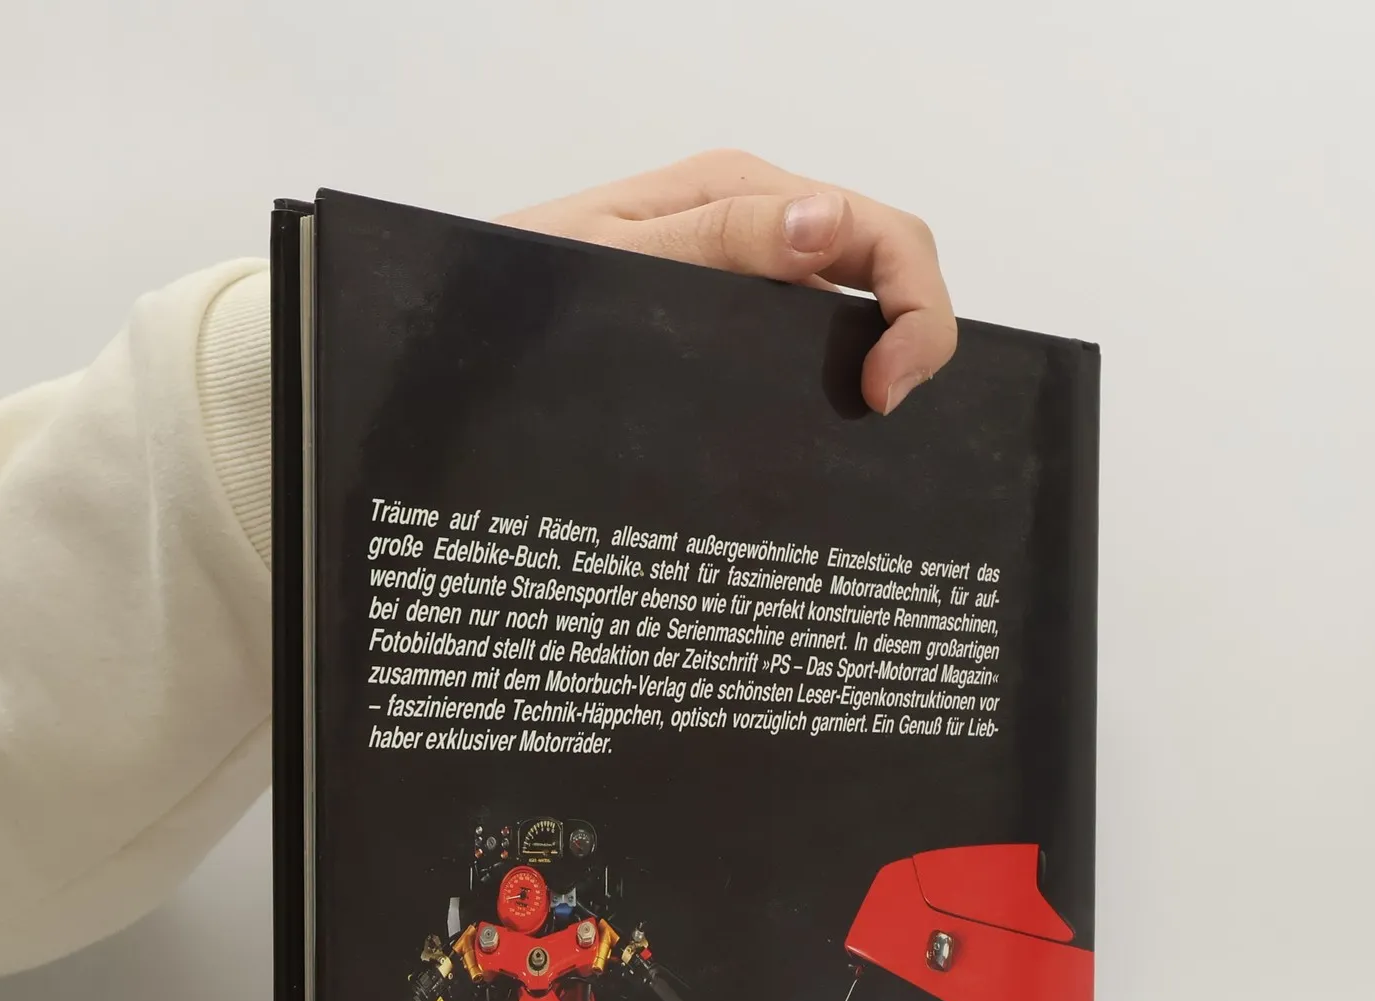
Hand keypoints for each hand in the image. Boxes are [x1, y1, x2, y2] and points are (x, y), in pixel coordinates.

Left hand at [498, 150, 955, 414]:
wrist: (461, 327)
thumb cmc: (521, 289)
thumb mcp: (614, 261)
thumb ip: (720, 238)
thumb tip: (825, 222)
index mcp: (745, 193)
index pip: (882, 230)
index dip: (912, 307)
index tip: (884, 391)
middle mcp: (760, 228)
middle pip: (885, 268)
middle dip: (911, 334)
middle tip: (879, 417)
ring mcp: (746, 279)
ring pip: (853, 312)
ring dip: (875, 361)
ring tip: (856, 433)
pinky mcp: (725, 326)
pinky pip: (804, 345)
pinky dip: (832, 381)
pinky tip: (817, 432)